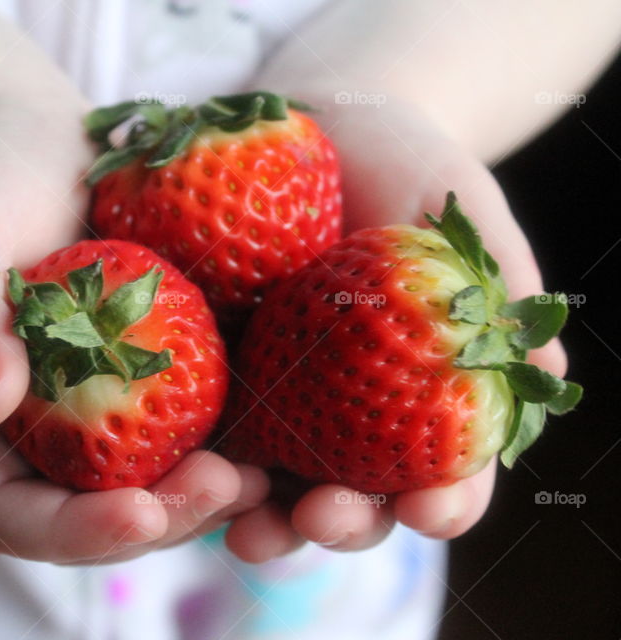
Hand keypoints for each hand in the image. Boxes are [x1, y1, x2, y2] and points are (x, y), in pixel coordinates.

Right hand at [0, 99, 267, 563]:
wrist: (35, 144)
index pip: (11, 516)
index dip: (73, 533)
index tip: (139, 512)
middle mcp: (40, 438)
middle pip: (97, 519)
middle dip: (164, 521)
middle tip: (226, 487)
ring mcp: (100, 414)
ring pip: (155, 488)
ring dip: (209, 498)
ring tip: (264, 477)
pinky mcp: (152, 379)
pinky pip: (193, 427)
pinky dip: (235, 440)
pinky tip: (281, 429)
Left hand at [223, 95, 567, 561]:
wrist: (331, 130)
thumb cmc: (411, 170)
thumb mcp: (464, 216)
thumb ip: (501, 288)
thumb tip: (551, 370)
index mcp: (429, 395)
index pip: (447, 473)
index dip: (443, 503)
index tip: (427, 510)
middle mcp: (361, 414)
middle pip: (360, 497)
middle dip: (344, 522)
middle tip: (320, 517)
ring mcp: (293, 401)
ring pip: (283, 484)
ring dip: (267, 518)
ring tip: (246, 531)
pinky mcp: (233, 373)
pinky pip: (221, 427)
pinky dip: (209, 458)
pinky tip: (190, 470)